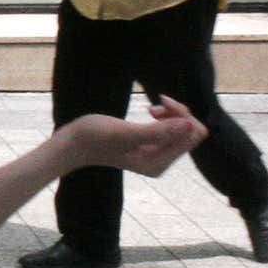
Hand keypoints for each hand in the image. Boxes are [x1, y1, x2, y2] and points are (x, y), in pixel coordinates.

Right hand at [66, 95, 207, 176]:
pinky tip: (150, 112)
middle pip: (191, 132)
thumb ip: (158, 132)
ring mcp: (157, 155)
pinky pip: (172, 129)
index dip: (183, 115)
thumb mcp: (124, 133)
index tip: (160, 104)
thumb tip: (189, 125)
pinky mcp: (151, 147)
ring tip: (150, 109)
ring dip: (170, 114)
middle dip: (178, 114)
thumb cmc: (94, 137)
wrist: (73, 144)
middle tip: (154, 105)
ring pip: (182, 129)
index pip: (193, 135)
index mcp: (159, 163)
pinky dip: (165, 117)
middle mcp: (162, 162)